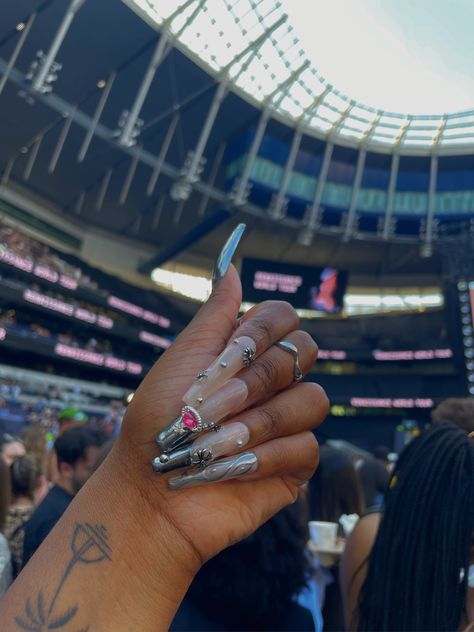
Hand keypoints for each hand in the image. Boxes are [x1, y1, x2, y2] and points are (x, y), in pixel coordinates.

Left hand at [111, 263, 328, 568]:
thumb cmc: (156, 424)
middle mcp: (273, 383)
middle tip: (212, 405)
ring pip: (312, 401)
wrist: (150, 491)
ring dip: (258, 423)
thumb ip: (213, 316)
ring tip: (214, 443)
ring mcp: (287, 421)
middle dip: (257, 380)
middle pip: (305, 352)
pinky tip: (230, 468)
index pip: (283, 317)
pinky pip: (306, 446)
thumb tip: (230, 267)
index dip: (263, 330)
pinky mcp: (295, 462)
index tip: (229, 354)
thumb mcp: (181, 361)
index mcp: (247, 354)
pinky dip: (263, 458)